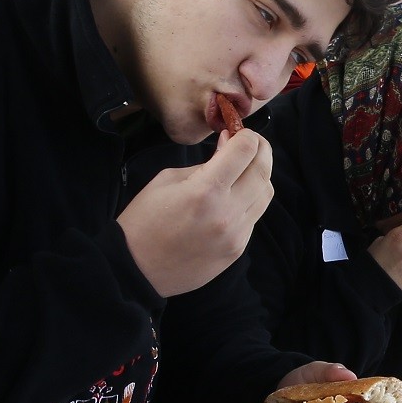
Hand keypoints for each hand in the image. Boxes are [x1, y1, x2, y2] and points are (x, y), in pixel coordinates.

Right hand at [117, 128, 273, 295]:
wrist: (135, 269)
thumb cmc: (144, 220)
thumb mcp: (167, 180)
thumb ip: (205, 163)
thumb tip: (230, 146)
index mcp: (206, 191)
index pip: (246, 151)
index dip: (247, 135)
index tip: (240, 132)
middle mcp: (227, 213)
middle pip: (264, 171)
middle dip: (261, 150)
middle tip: (251, 144)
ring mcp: (236, 235)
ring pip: (266, 195)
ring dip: (259, 176)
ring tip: (243, 170)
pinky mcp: (237, 250)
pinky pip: (253, 217)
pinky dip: (249, 201)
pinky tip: (232, 198)